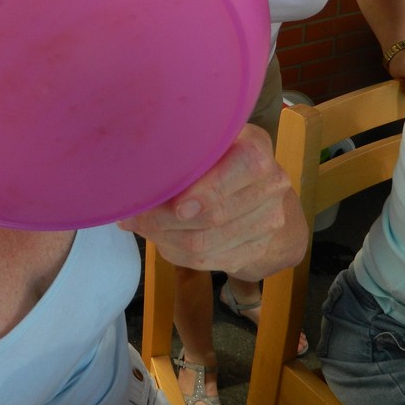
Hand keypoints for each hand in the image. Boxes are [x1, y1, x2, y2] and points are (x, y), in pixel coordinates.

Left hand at [118, 124, 305, 280]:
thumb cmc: (218, 158)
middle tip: (135, 217)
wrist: (259, 189)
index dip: (207, 191)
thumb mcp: (206, 143)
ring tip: (144, 227)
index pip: (240, 169)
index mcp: (255, 151)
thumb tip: (134, 180)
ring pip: (205, 244)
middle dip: (166, 220)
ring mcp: (267, 222)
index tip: (176, 205)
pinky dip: (177, 253)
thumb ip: (179, 153)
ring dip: (165, 239)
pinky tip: (163, 240)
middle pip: (214, 216)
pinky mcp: (256, 250)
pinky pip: (207, 261)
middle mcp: (270, 186)